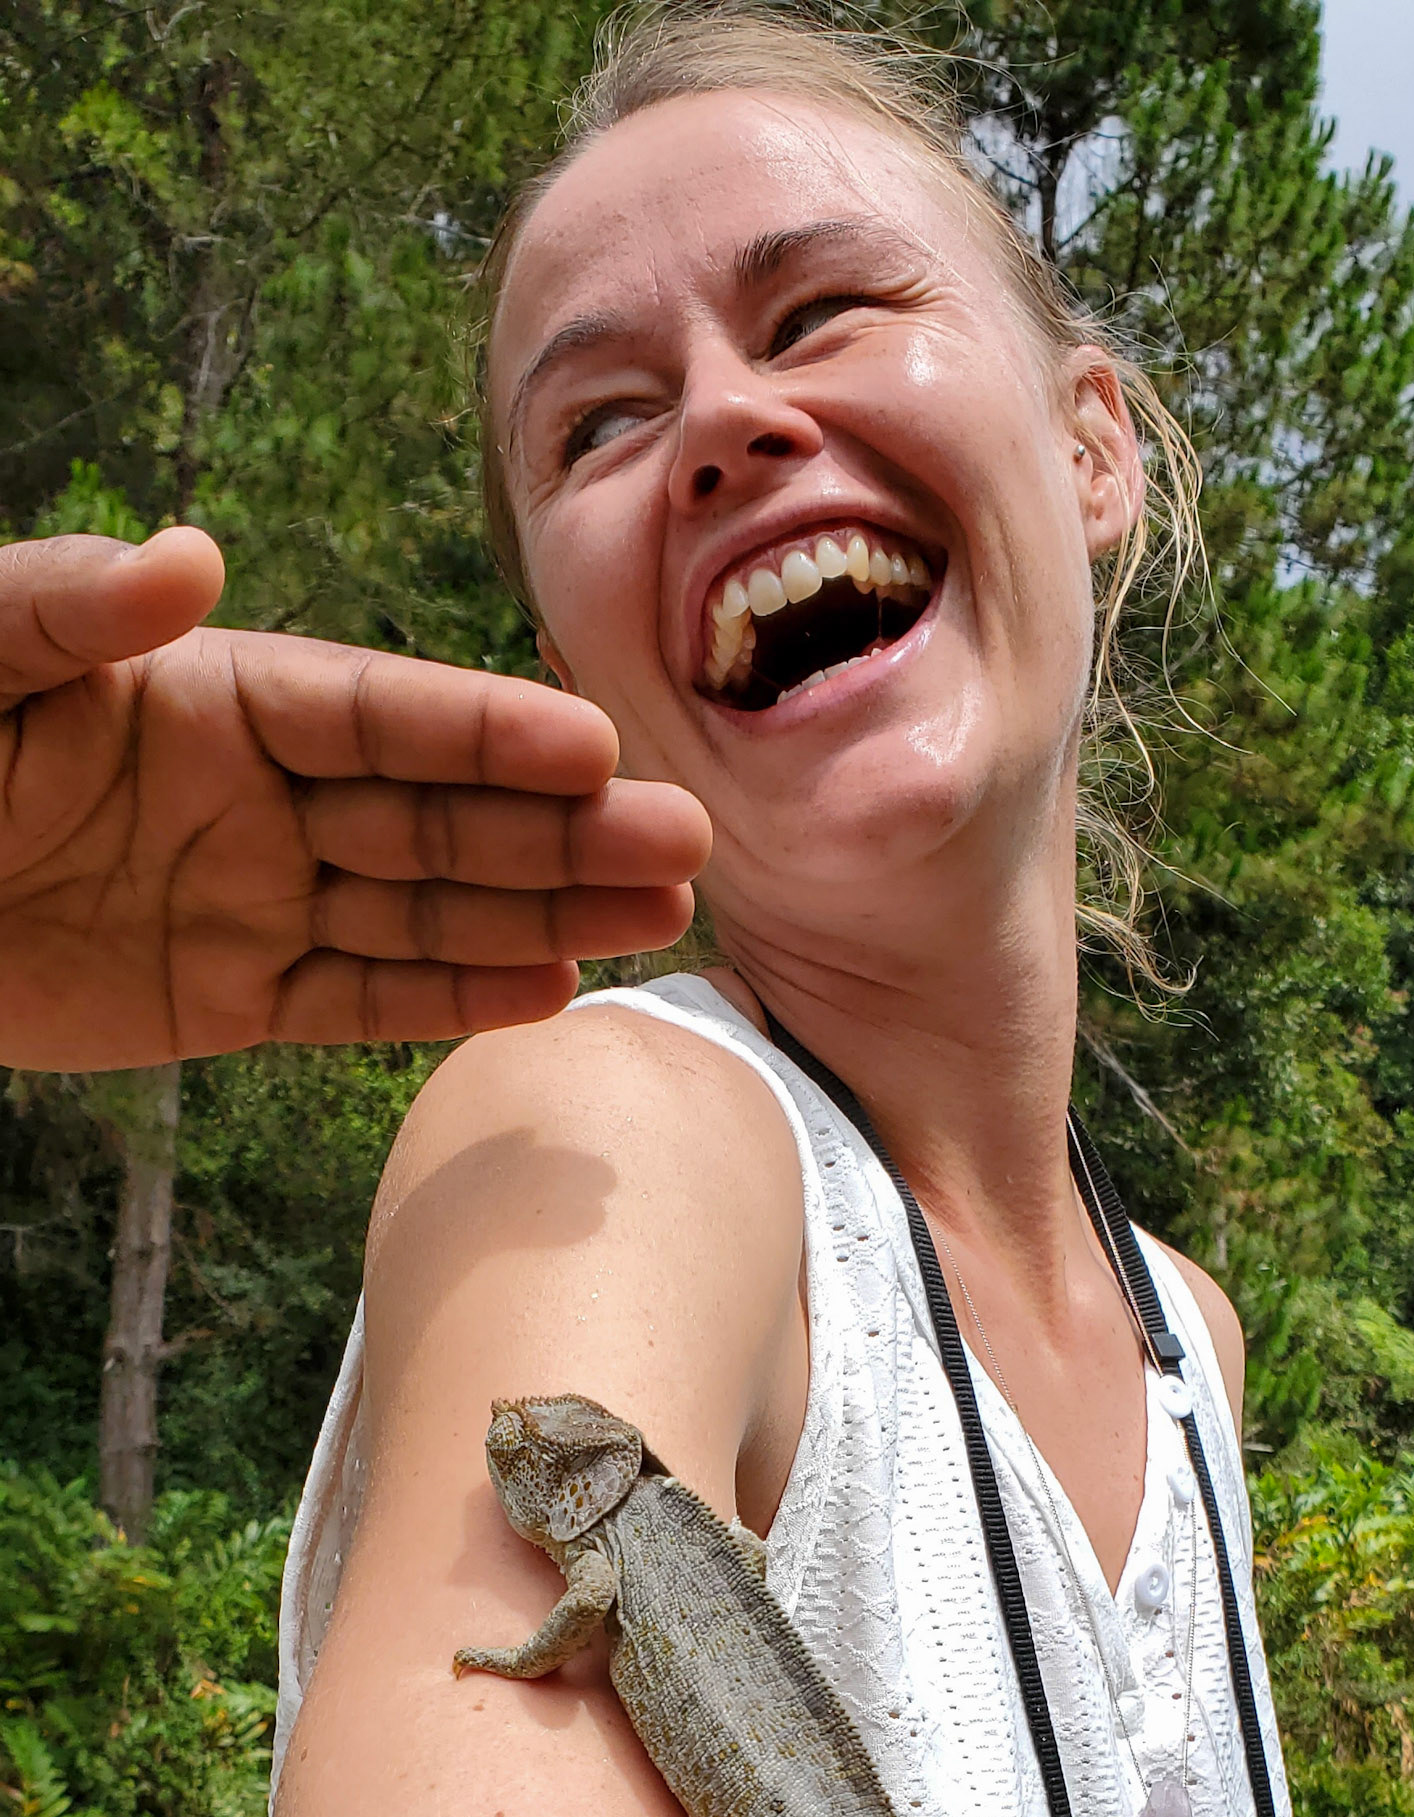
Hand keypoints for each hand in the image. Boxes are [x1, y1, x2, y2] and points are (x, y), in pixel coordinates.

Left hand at [0, 528, 710, 1069]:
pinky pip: (356, 1001)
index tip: (590, 746)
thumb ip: (71, 605)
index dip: (484, 734)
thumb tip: (189, 560)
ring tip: (660, 916)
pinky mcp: (220, 1000)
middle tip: (684, 843)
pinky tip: (546, 990)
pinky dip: (449, 999)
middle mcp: (254, 795)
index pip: (377, 714)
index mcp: (209, 696)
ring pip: (423, 907)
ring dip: (543, 911)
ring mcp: (248, 900)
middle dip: (562, 830)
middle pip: (435, 813)